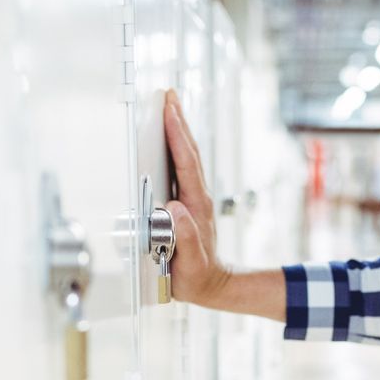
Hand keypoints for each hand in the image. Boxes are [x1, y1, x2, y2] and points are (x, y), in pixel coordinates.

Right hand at [163, 89, 231, 305]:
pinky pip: (182, 167)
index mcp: (196, 206)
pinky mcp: (188, 201)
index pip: (186, 165)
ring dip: (177, 129)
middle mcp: (197, 197)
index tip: (169, 112)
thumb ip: (184, 237)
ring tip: (169, 104)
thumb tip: (174, 208)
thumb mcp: (190, 263)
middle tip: (168, 94)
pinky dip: (176, 146)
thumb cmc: (197, 277)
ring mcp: (194, 198)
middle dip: (178, 121)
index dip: (177, 137)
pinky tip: (168, 136)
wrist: (212, 285)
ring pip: (186, 156)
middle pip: (188, 152)